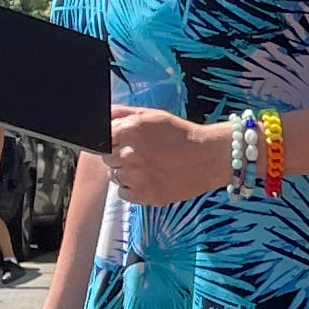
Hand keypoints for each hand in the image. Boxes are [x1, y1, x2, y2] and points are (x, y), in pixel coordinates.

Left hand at [105, 104, 229, 203]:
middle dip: (119, 155)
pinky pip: (123, 193)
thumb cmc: (180, 135)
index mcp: (131, 130)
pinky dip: (133, 188)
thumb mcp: (152, 116)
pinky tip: (149, 179)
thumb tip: (100, 115)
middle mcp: (130, 153)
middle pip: (106, 158)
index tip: (124, 141)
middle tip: (142, 153)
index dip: (112, 140)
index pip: (100, 138)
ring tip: (148, 166)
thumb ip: (122, 113)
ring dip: (126, 172)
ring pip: (114, 176)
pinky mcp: (143, 195)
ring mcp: (136, 177)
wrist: (208, 158)